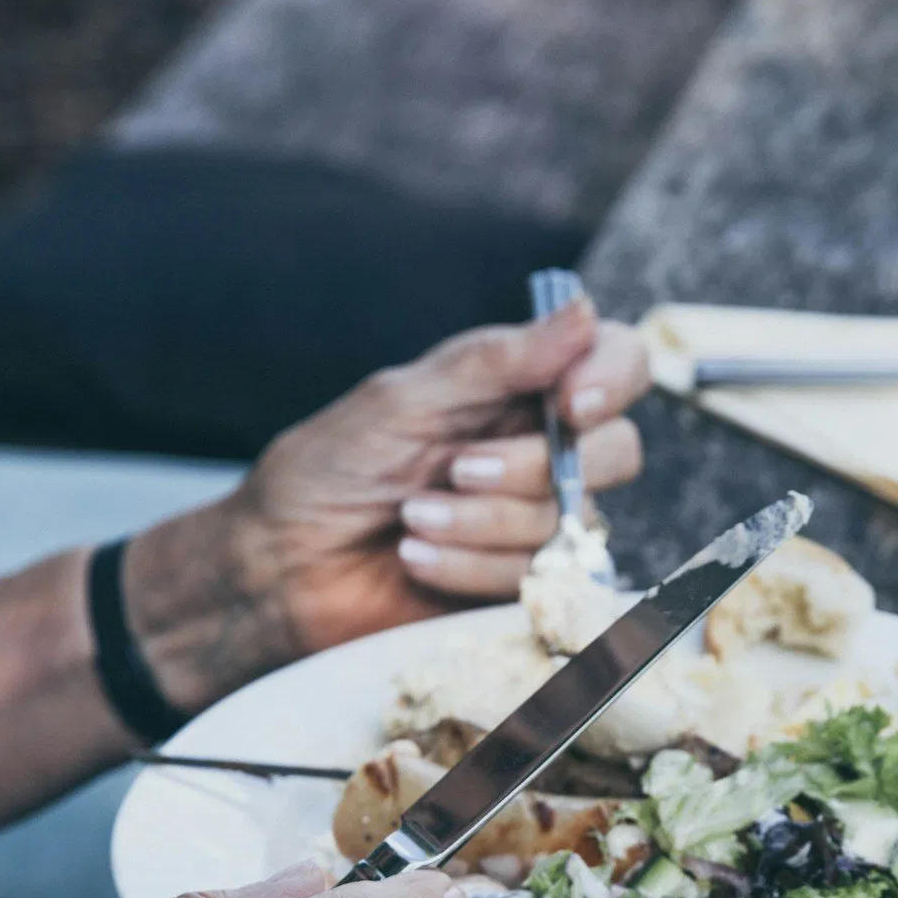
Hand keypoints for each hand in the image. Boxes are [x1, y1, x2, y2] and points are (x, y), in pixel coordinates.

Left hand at [120, 297, 651, 711]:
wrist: (281, 567)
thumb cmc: (330, 471)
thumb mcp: (404, 399)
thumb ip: (496, 361)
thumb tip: (584, 311)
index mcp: (520, 388)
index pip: (617, 364)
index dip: (612, 379)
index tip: (571, 402)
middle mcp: (542, 450)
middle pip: (614, 451)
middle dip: (531, 466)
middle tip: (455, 468)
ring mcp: (535, 521)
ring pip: (569, 521)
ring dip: (481, 521)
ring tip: (410, 519)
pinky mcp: (519, 586)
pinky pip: (535, 577)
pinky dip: (468, 566)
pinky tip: (414, 558)